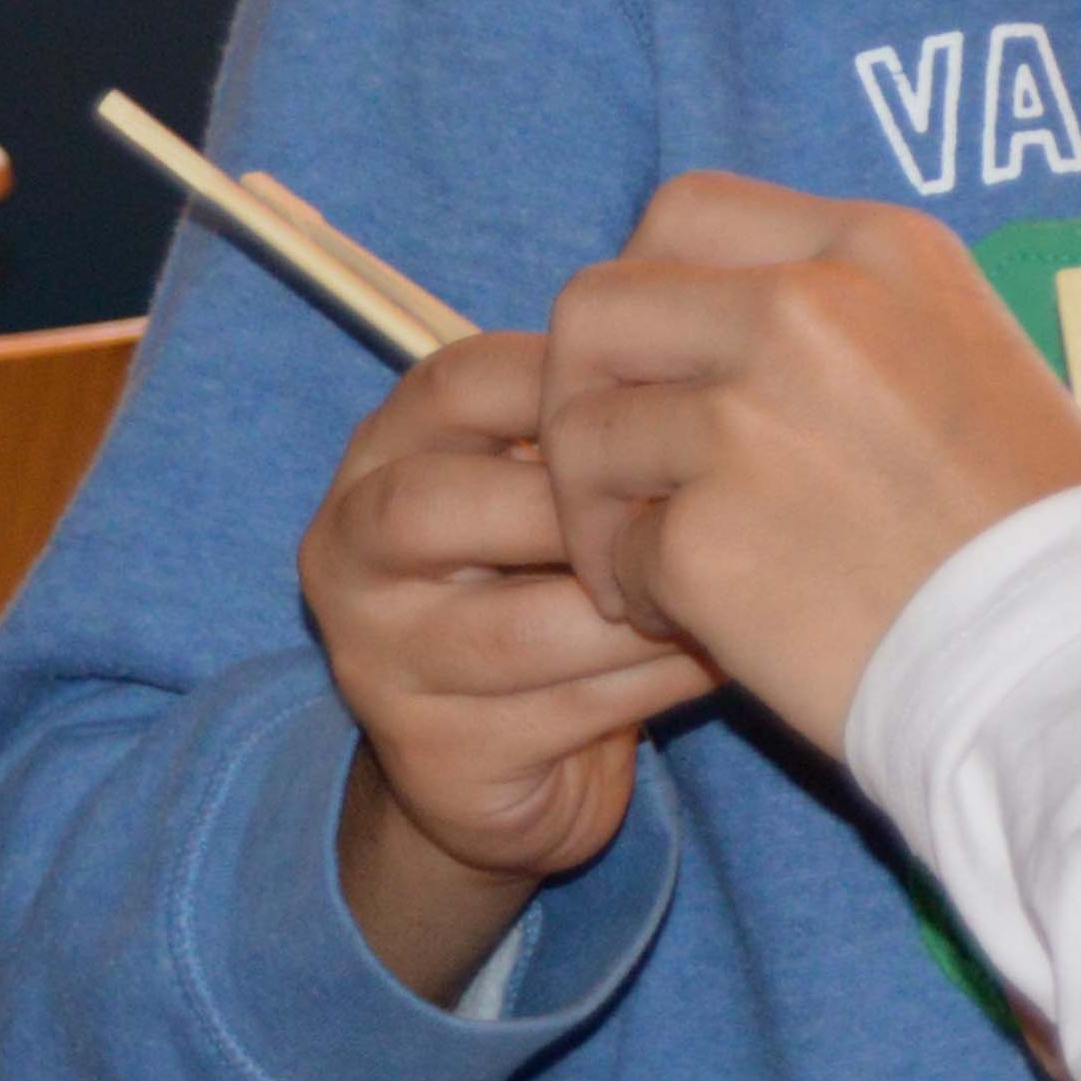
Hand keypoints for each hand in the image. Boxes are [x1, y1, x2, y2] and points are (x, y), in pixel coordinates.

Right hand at [300, 330, 720, 1003]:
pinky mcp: (436, 755)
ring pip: (518, 627)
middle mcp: (350, 553)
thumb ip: (594, 410)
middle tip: (702, 506)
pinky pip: (563, 710)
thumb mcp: (556, 478)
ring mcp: (378, 662)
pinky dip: (658, 677)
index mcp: (383, 454)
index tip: (686, 405)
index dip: (580, 384)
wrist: (514, 754)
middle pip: (444, 505)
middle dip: (590, 508)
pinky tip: (720, 652)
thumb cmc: (555, 577)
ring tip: (731, 585)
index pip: (459, 384)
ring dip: (641, 605)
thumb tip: (709, 325)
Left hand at [534, 175, 1080, 749]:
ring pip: (586, 436)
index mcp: (873, 250)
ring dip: (602, 510)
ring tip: (663, 569)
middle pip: (597, 308)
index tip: (660, 361)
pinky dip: (645, 597)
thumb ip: (844, 315)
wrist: (1078, 657)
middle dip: (580, 394)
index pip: (680, 212)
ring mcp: (747, 421)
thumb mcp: (965, 349)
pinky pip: (620, 555)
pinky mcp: (707, 539)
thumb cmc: (1036, 522)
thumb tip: (716, 322)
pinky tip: (709, 625)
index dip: (643, 287)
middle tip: (616, 472)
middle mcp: (801, 310)